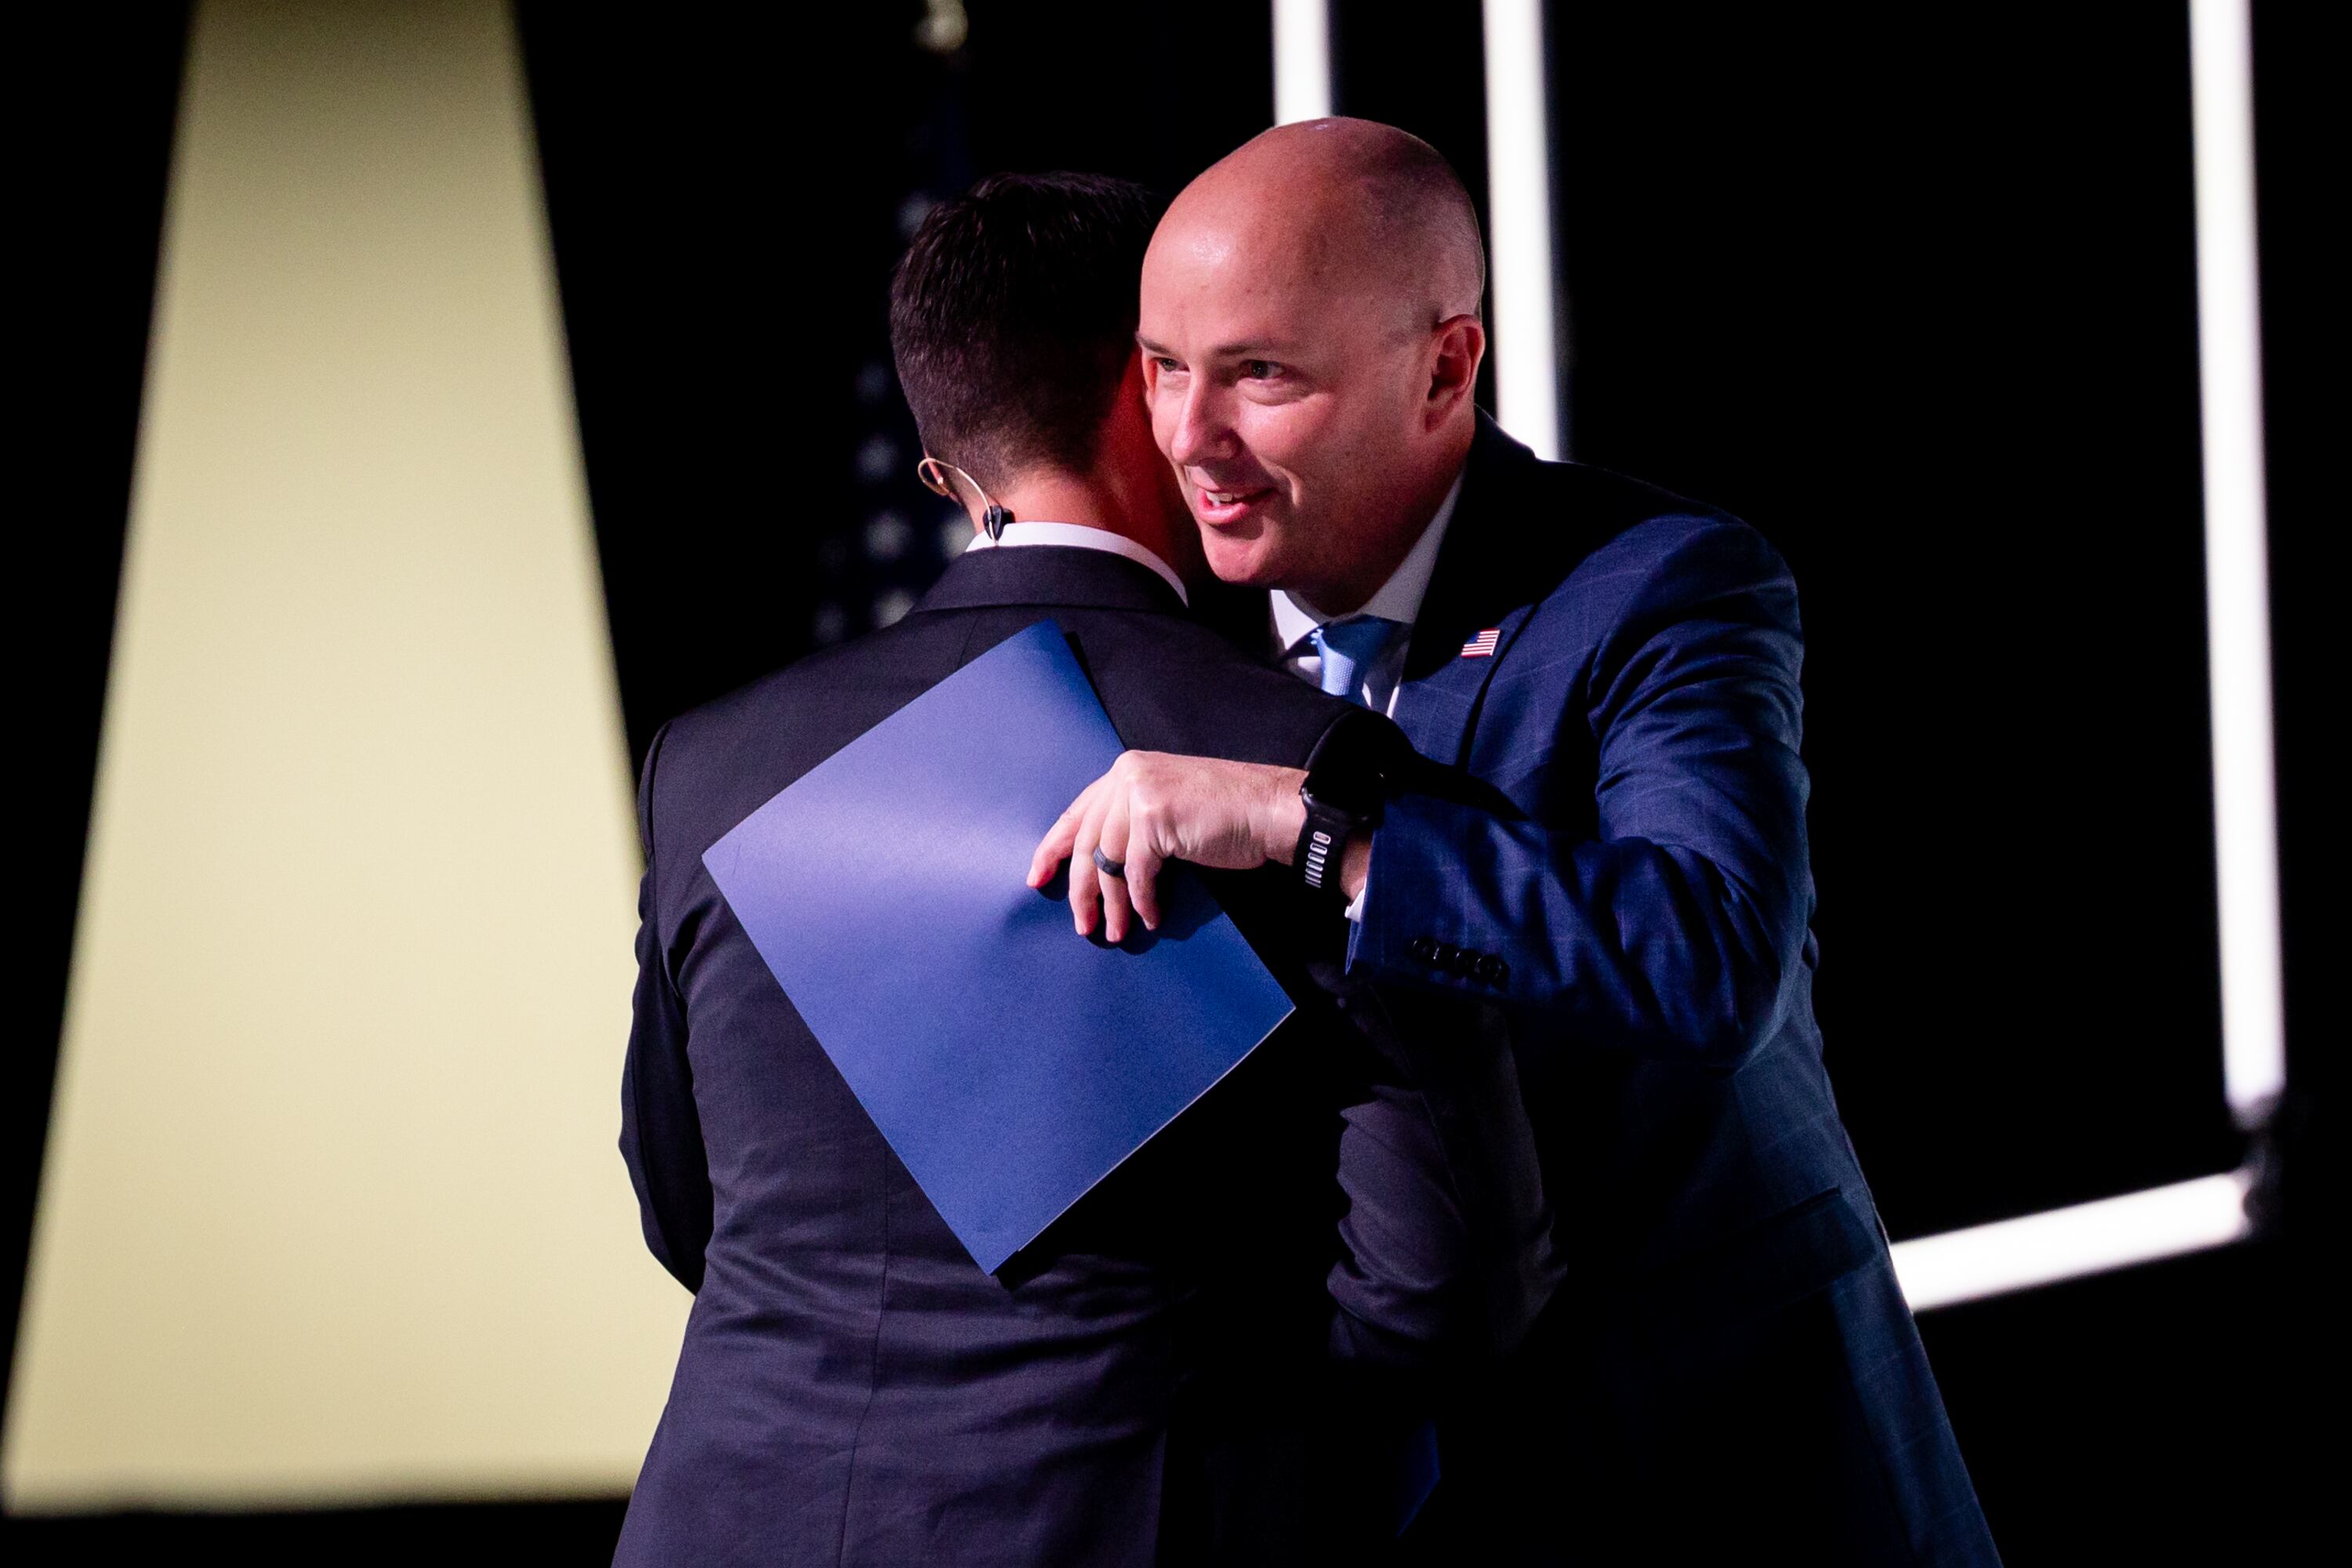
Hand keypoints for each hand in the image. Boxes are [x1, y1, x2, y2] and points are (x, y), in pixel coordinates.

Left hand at [1027, 752, 1307, 943]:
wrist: (1269, 810)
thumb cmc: (1227, 814)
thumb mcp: (1168, 807)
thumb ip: (1132, 820)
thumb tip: (1099, 865)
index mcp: (1126, 769)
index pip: (1077, 813)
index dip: (1053, 848)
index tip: (1037, 877)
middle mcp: (1127, 775)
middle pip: (1087, 842)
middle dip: (1081, 890)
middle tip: (1082, 924)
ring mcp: (1140, 793)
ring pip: (1108, 862)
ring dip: (1112, 904)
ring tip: (1114, 932)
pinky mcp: (1155, 817)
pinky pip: (1138, 873)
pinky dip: (1142, 900)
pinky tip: (1149, 917)